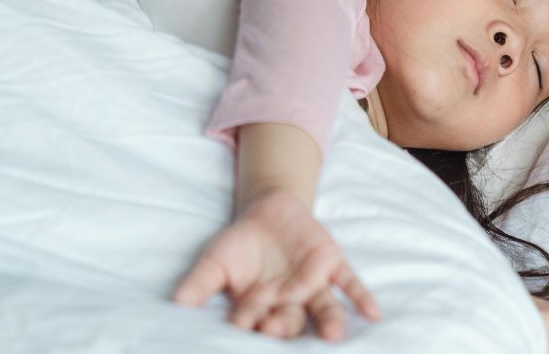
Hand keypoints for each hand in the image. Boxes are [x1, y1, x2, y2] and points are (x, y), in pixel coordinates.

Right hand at [172, 188, 379, 340]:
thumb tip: (175, 305)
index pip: (252, 321)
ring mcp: (313, 285)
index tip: (244, 326)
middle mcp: (289, 303)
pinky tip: (373, 313)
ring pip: (323, 309)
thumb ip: (199, 283)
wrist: (268, 210)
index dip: (248, 324)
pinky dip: (361, 296)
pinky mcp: (331, 263)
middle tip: (275, 329)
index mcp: (260, 308)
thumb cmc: (239, 244)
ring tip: (334, 336)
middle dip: (284, 327)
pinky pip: (349, 281)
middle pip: (289, 321)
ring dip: (330, 323)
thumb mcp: (216, 260)